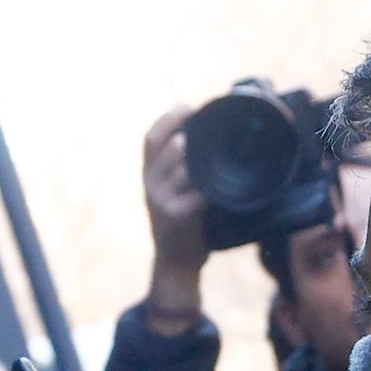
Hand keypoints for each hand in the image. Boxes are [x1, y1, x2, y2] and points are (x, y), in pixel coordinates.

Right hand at [139, 101, 215, 316]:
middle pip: (164, 146)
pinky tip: (222, 183)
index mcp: (148, 175)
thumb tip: (204, 143)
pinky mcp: (175, 217)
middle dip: (185, 130)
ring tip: (218, 149)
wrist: (175, 264)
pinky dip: (210, 186)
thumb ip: (181, 171)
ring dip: (198, 155)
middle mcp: (149, 184)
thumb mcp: (172, 193)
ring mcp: (160, 200)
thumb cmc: (182, 225)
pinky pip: (196, 194)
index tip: (186, 106)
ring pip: (181, 167)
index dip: (167, 119)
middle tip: (207, 122)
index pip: (149, 138)